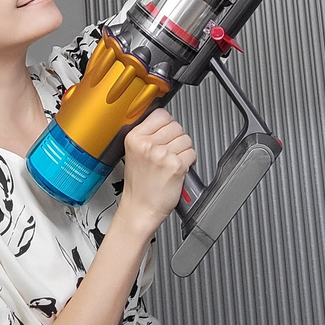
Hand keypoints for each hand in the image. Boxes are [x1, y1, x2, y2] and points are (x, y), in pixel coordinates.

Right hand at [120, 110, 195, 237]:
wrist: (139, 210)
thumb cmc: (138, 185)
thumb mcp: (133, 153)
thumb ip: (147, 134)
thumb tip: (165, 121)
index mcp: (135, 138)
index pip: (161, 114)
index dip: (167, 125)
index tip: (166, 134)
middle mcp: (148, 144)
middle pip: (176, 126)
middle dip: (176, 138)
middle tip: (168, 152)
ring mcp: (162, 155)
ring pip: (186, 139)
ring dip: (184, 150)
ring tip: (172, 162)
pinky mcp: (176, 166)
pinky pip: (192, 153)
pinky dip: (189, 162)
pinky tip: (178, 170)